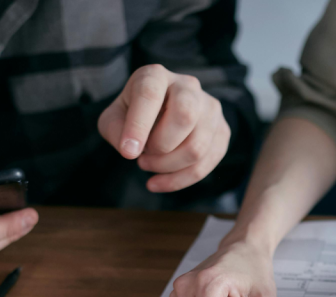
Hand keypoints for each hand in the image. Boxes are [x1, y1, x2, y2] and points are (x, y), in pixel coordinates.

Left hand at [98, 64, 229, 192]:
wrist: (159, 114)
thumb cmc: (133, 115)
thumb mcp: (113, 118)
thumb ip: (115, 130)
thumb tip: (131, 150)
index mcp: (156, 76)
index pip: (150, 95)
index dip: (139, 126)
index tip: (128, 153)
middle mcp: (188, 86)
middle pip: (185, 116)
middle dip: (160, 146)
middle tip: (142, 155)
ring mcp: (210, 108)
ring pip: (197, 146)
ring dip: (168, 166)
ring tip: (148, 164)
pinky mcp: (222, 131)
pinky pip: (206, 163)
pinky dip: (180, 180)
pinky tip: (161, 182)